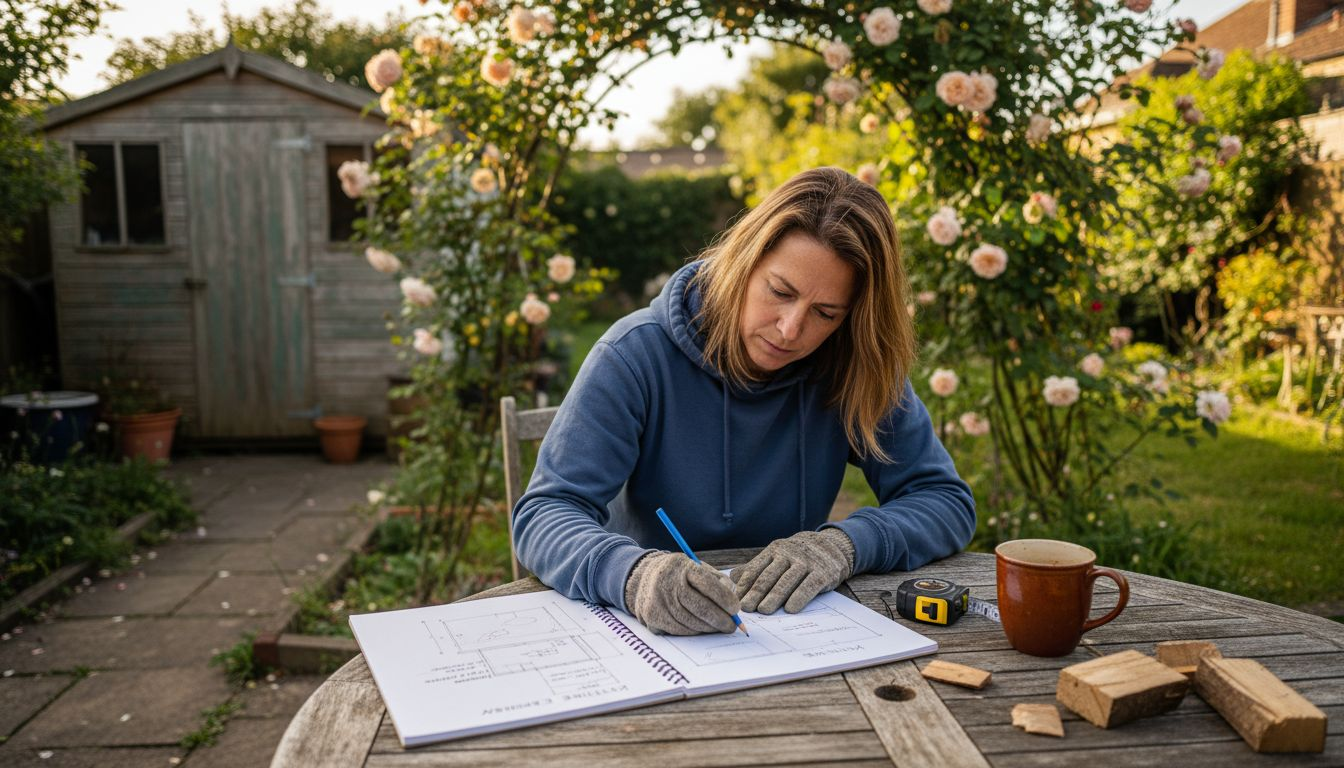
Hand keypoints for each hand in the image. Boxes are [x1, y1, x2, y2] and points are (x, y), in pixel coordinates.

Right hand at [623, 552, 741, 634]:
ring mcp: (657, 601)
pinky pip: (679, 630)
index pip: (707, 584)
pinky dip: (694, 631)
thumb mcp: (699, 568)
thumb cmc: (680, 574)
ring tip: (719, 627)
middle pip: (700, 607)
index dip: (724, 599)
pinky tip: (701, 627)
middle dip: (720, 620)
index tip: (736, 609)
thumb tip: (734, 604)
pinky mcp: (652, 617)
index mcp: (681, 566)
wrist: (645, 578)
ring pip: (691, 623)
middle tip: (733, 626)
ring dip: (709, 628)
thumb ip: (719, 581)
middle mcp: (666, 582)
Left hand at [732, 528, 854, 613]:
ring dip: (774, 597)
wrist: (831, 547)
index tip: (735, 600)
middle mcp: (789, 554)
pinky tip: (790, 610)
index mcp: (774, 550)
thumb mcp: (777, 557)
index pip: (756, 569)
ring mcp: (806, 562)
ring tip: (763, 611)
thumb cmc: (797, 557)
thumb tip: (732, 577)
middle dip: (756, 593)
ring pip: (787, 581)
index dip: (744, 586)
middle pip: (769, 576)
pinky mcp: (822, 573)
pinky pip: (809, 586)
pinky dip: (799, 598)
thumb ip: (756, 568)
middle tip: (745, 608)